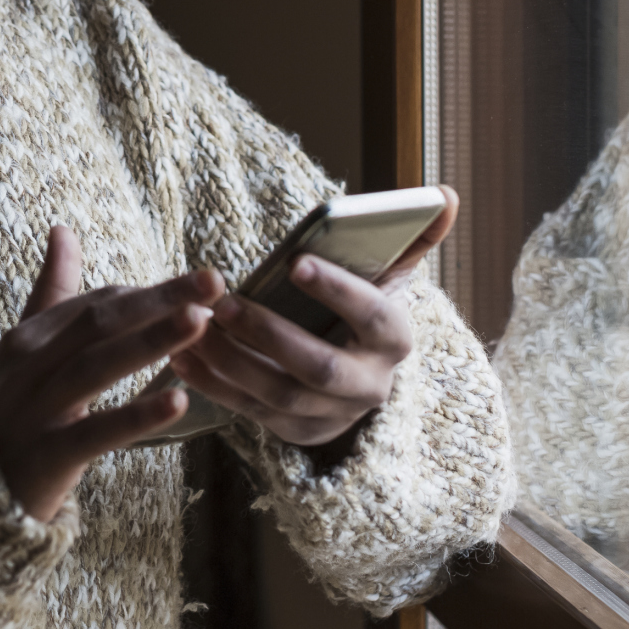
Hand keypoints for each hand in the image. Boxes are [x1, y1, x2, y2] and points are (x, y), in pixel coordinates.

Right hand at [0, 226, 225, 520]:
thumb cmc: (6, 411)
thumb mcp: (22, 348)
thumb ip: (49, 292)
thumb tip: (62, 229)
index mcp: (29, 336)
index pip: (98, 304)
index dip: (150, 293)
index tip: (200, 285)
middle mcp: (31, 364)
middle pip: (102, 322)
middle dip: (161, 300)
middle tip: (214, 282)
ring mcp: (39, 409)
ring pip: (100, 366)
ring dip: (152, 341)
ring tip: (201, 322)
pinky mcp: (49, 454)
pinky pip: (97, 431)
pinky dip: (137, 416)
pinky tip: (177, 401)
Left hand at [168, 186, 458, 448]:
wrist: (356, 373)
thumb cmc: (362, 308)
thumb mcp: (389, 276)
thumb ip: (412, 238)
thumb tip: (446, 197)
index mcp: (395, 339)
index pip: (373, 315)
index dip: (337, 290)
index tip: (294, 262)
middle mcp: (370, 385)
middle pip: (320, 367)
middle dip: (269, 336)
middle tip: (223, 305)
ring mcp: (333, 415)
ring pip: (279, 394)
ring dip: (231, 362)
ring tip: (194, 327)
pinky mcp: (296, 431)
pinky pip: (250, 413)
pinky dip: (214, 385)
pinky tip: (182, 357)